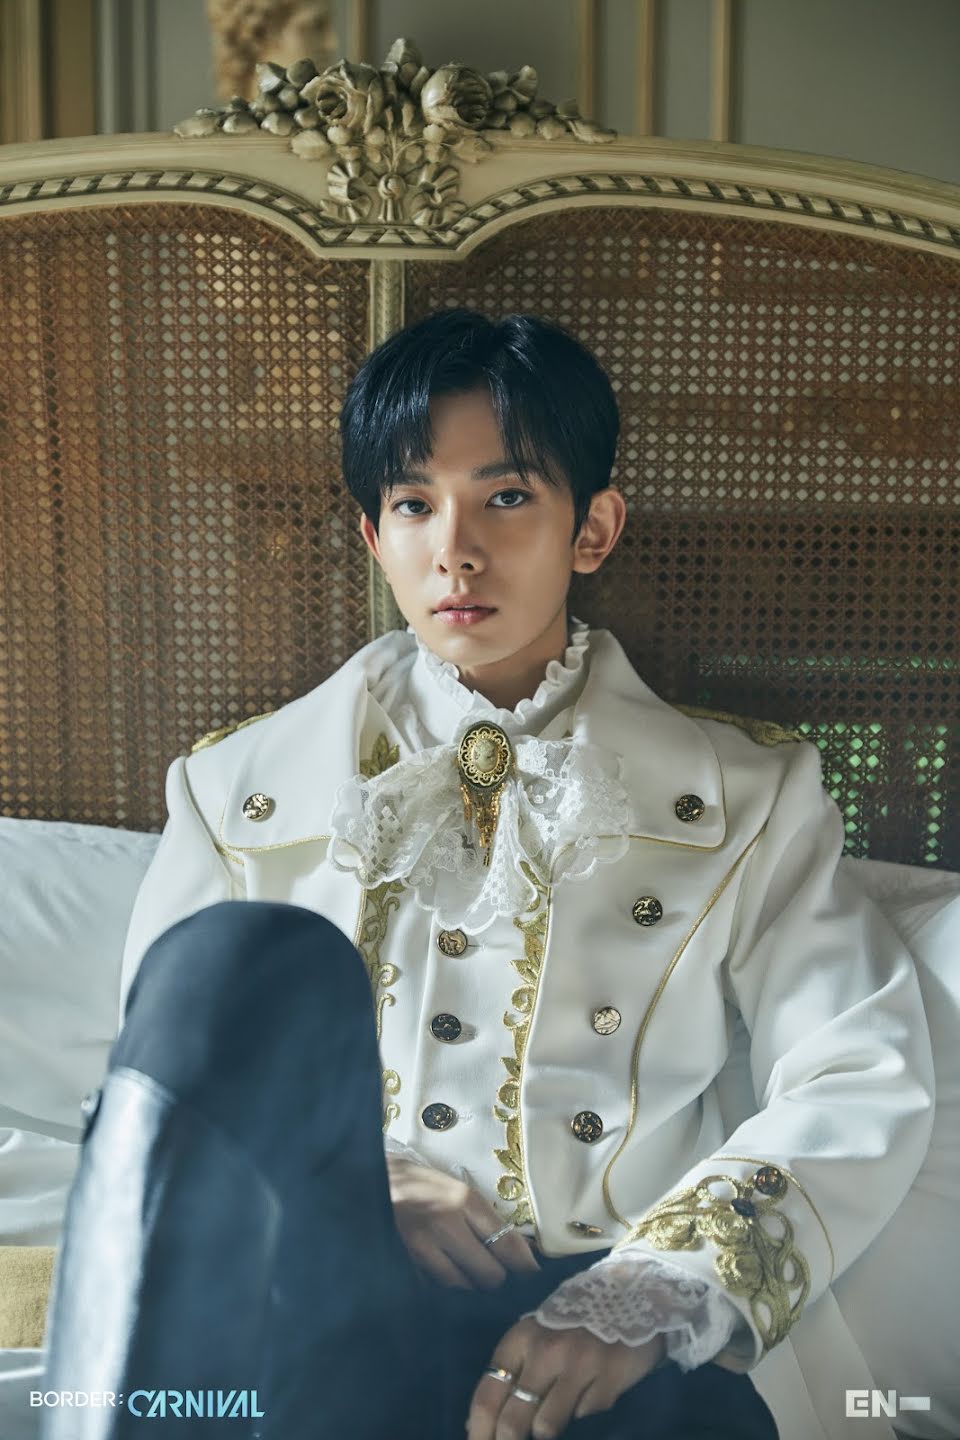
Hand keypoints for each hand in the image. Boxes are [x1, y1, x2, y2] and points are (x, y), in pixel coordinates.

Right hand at [385, 1155, 540, 1289]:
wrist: (369, 1181)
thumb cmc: (420, 1184)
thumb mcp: (457, 1190)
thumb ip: (487, 1220)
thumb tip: (525, 1252)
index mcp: (463, 1200)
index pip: (507, 1245)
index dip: (525, 1267)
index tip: (531, 1275)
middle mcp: (445, 1224)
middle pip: (489, 1275)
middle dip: (495, 1279)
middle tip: (493, 1274)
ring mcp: (421, 1247)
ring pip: (462, 1287)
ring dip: (468, 1286)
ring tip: (466, 1275)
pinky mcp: (402, 1265)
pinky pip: (434, 1289)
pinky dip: (442, 1289)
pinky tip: (442, 1278)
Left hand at [466, 1315, 665, 1439]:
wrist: (631, 1295)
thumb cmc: (572, 1323)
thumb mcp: (535, 1337)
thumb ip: (510, 1374)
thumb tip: (476, 1423)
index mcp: (520, 1339)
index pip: (487, 1396)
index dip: (479, 1432)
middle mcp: (545, 1350)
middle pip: (513, 1420)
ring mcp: (579, 1364)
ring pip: (545, 1427)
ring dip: (545, 1433)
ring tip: (549, 1426)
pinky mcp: (609, 1378)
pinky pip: (585, 1418)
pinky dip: (582, 1416)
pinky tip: (587, 1399)